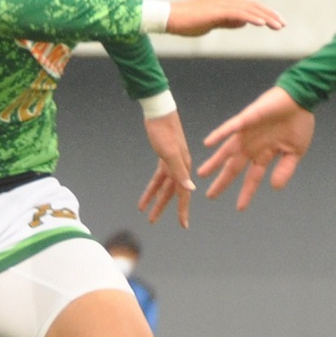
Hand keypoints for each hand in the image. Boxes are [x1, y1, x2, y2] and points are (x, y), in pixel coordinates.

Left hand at [139, 110, 197, 227]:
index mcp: (184, 167)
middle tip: (155, 222)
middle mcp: (180, 166)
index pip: (184, 193)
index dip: (183, 210)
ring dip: (155, 200)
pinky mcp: (164, 158)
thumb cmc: (164, 130)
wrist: (158, 111)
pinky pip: (158, 178)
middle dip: (164, 208)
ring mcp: (172, 162)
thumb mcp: (170, 152)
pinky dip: (151, 189)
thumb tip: (191, 189)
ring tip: (147, 214)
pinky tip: (144, 198)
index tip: (183, 225)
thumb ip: (180, 172)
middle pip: (172, 193)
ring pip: (163, 187)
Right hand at [162, 0, 285, 37]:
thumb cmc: (186, 22)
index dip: (264, 13)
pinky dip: (251, 17)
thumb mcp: (211, 22)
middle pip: (253, 5)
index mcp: (224, 2)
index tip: (276, 21)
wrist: (169, 18)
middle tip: (283, 24)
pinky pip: (238, 14)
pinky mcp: (216, 11)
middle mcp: (225, 0)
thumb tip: (244, 22)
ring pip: (248, 9)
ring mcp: (220, 4)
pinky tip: (262, 24)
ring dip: (265, 17)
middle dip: (270, 14)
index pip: (249, 6)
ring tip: (278, 25)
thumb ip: (227, 21)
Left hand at [197, 86, 314, 209]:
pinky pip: (230, 127)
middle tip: (209, 195)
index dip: (246, 192)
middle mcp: (252, 145)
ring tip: (201, 173)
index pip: (252, 177)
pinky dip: (219, 135)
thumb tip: (275, 187)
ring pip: (226, 150)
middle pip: (234, 167)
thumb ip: (285, 170)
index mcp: (264, 154)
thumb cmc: (298, 123)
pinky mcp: (246, 119)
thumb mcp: (295, 152)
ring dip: (214, 161)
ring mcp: (247, 133)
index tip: (240, 208)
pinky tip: (208, 143)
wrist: (301, 100)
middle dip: (223, 181)